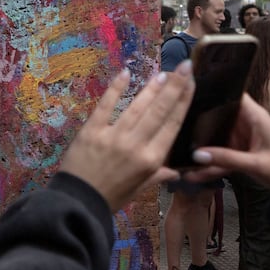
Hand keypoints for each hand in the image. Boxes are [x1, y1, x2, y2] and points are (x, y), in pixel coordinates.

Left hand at [57, 64, 191, 210]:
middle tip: (184, 66)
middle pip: (159, 111)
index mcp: (151, 160)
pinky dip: (115, 89)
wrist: (78, 203)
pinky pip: (106, 106)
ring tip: (163, 73)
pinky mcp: (92, 131)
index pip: (172, 125)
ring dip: (151, 88)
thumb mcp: (138, 190)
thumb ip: (157, 176)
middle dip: (174, 87)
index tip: (191, 83)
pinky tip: (125, 74)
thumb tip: (175, 172)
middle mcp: (136, 145)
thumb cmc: (111, 198)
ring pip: (137, 107)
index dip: (183, 102)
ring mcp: (114, 136)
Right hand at [183, 95, 269, 195]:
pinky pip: (221, 159)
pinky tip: (191, 175)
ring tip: (175, 153)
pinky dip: (209, 166)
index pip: (231, 96)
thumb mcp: (257, 163)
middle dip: (197, 122)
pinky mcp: (241, 157)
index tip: (188, 91)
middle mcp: (246, 125)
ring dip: (200, 148)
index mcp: (255, 117)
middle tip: (170, 124)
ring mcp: (242, 141)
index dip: (212, 91)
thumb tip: (196, 154)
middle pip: (218, 118)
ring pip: (216, 141)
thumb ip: (227, 158)